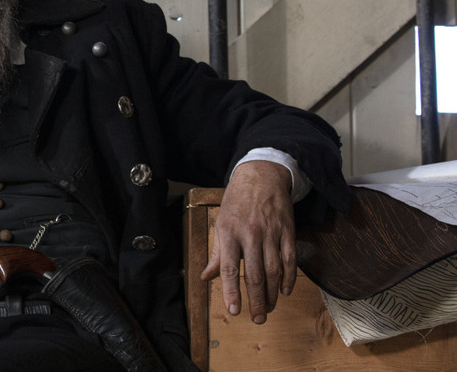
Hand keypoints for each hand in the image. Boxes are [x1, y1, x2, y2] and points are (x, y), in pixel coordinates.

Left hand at [200, 160, 294, 324]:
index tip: (234, 311)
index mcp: (229, 233)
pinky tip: (284, 291)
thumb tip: (206, 277)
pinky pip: (290, 260)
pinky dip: (289, 278)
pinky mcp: (287, 232)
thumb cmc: (236, 202)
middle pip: (254, 275)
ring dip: (271, 294)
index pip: (228, 269)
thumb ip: (216, 253)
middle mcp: (250, 235)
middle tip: (257, 319)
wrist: (261, 177)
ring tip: (268, 308)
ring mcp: (270, 234)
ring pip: (273, 271)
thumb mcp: (220, 224)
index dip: (231, 292)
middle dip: (255, 301)